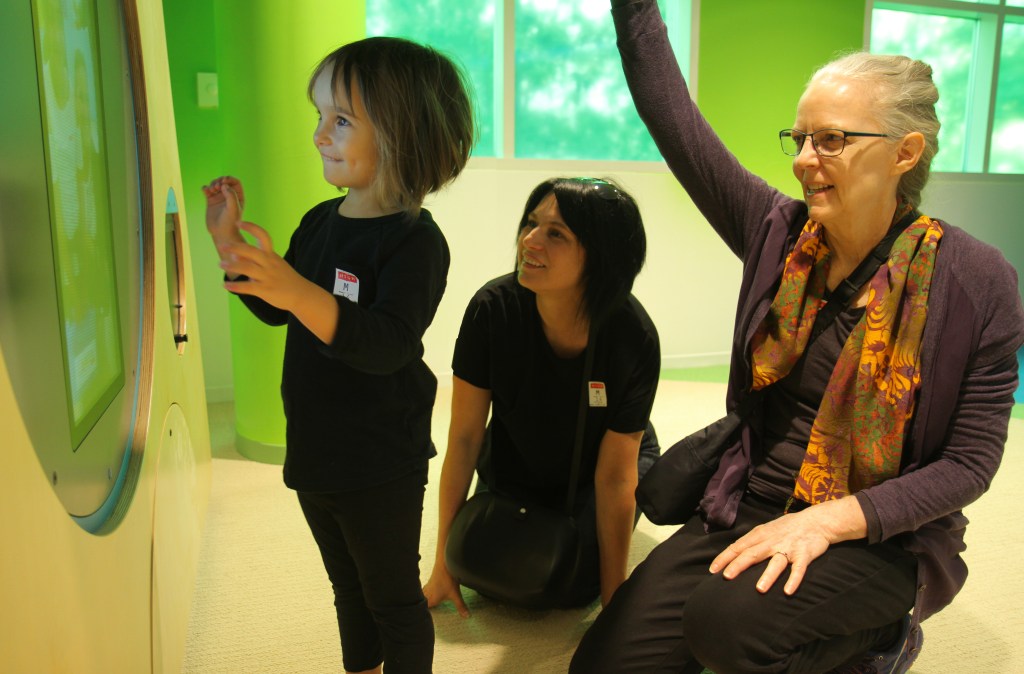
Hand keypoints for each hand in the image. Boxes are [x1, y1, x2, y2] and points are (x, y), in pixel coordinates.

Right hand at [203, 175, 245, 246]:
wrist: (222, 233)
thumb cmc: (231, 222)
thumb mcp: (233, 208)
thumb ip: (231, 195)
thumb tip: (224, 185)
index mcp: (238, 197)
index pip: (235, 182)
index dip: (229, 179)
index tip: (224, 181)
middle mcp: (229, 196)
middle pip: (224, 181)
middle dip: (219, 181)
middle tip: (217, 187)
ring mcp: (219, 199)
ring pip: (215, 185)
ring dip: (212, 184)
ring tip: (211, 190)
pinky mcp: (210, 202)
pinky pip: (207, 191)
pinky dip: (205, 188)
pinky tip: (205, 190)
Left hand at [219, 221, 308, 311]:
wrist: (302, 294)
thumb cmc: (285, 278)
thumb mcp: (273, 265)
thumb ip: (254, 260)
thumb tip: (234, 255)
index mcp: (271, 255)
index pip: (263, 236)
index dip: (251, 227)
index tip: (238, 223)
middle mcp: (269, 263)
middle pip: (251, 251)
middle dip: (236, 247)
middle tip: (222, 246)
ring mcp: (267, 277)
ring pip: (247, 268)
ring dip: (232, 266)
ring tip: (220, 264)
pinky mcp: (265, 290)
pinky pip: (248, 287)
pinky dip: (235, 286)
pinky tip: (225, 285)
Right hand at [423, 565, 469, 617]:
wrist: (444, 563)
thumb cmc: (448, 579)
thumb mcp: (455, 595)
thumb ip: (460, 606)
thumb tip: (466, 616)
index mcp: (431, 600)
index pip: (422, 610)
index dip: (422, 614)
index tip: (423, 618)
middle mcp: (427, 594)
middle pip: (422, 604)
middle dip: (423, 608)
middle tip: (425, 613)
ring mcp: (427, 587)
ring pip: (423, 596)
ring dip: (425, 600)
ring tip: (428, 605)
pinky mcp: (430, 581)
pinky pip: (425, 590)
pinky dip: (426, 594)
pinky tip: (431, 594)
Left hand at [709, 502, 854, 595]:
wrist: (817, 520)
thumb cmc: (788, 527)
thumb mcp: (767, 530)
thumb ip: (753, 541)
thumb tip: (734, 553)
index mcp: (761, 534)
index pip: (739, 546)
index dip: (725, 557)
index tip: (713, 570)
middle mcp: (772, 541)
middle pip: (752, 553)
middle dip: (739, 565)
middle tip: (727, 577)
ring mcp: (789, 547)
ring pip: (776, 562)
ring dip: (768, 575)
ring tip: (759, 589)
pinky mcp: (805, 554)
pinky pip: (799, 568)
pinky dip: (794, 579)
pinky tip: (788, 591)